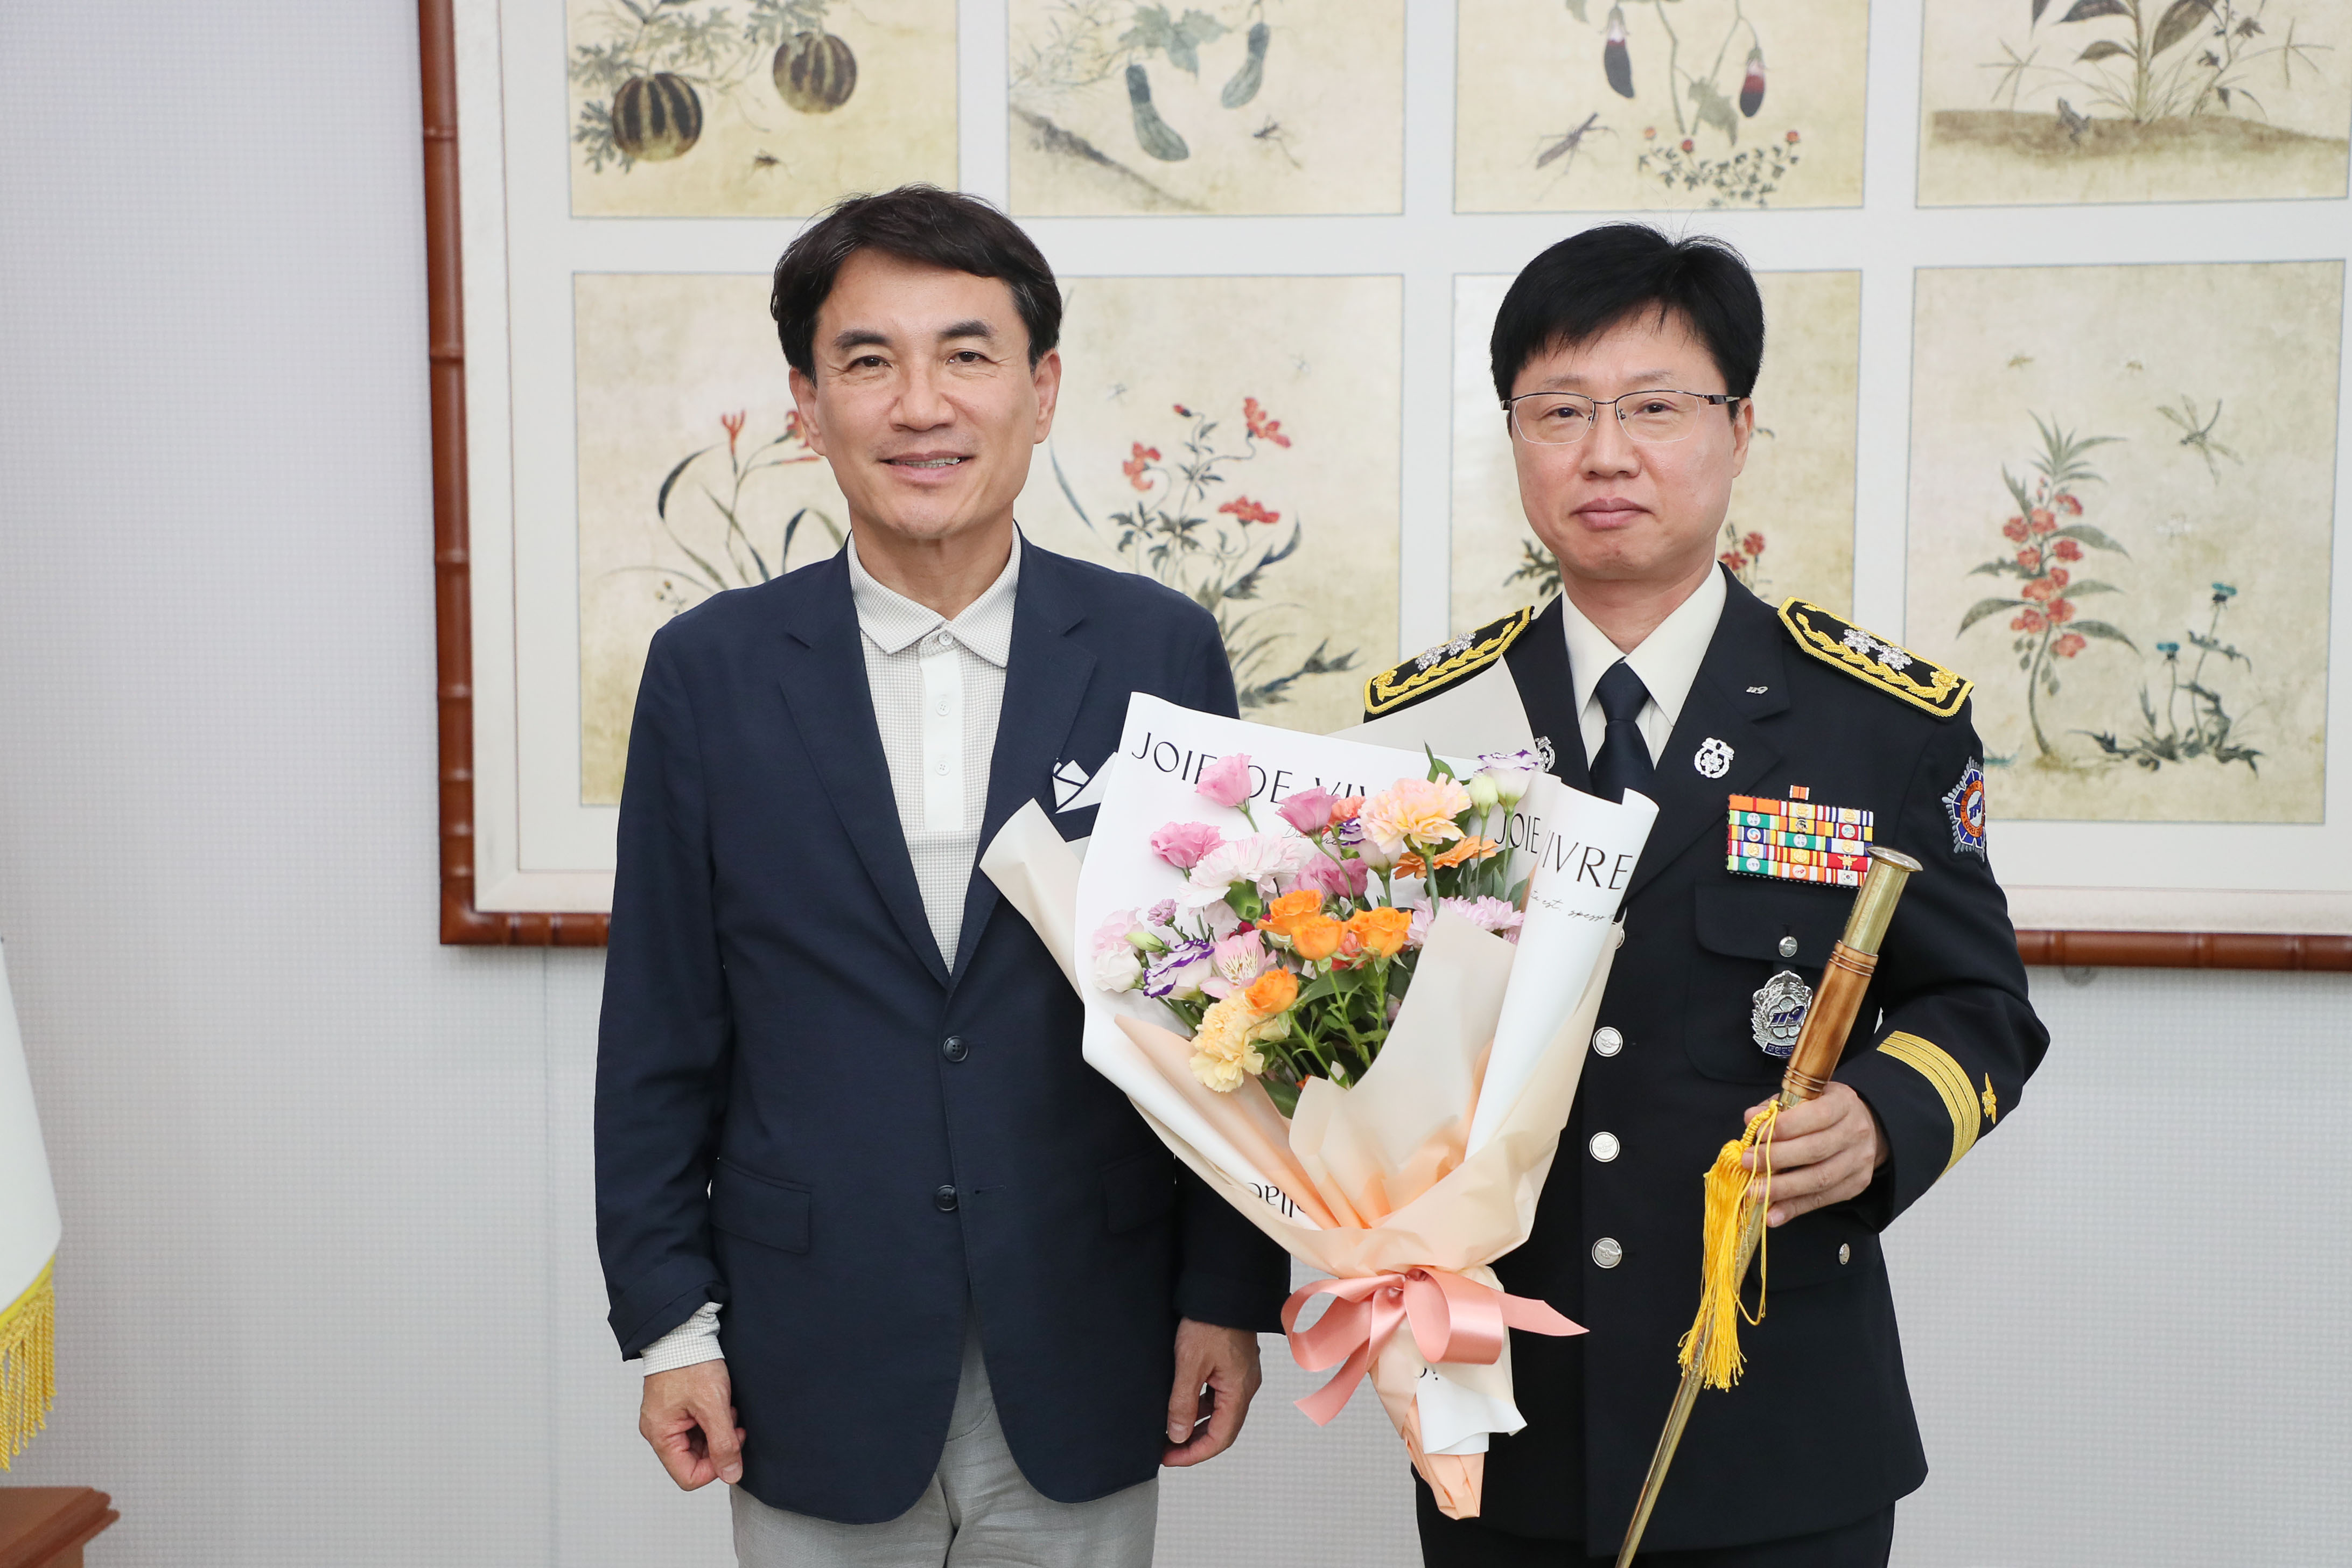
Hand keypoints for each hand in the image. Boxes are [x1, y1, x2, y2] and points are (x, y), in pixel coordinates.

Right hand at [640, 1360, 744, 1489]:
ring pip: (699, 1444)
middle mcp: (660, 1431)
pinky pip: (698, 1428)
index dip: (715, 1468)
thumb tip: (732, 1475)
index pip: (688, 1476)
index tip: (732, 1445)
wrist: (684, 1332)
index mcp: (661, 1435)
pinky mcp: (677, 1409)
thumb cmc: (691, 1363)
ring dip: (718, 1431)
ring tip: (726, 1408)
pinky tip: (721, 1403)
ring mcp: (668, 1420)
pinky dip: (713, 1420)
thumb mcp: (713, 1405)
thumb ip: (723, 1443)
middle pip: (695, 1461)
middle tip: (732, 1421)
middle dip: (719, 1444)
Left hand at [1162, 1319, 1261, 1466]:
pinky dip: (1199, 1406)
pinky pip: (1217, 1396)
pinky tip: (1180, 1406)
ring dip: (1195, 1425)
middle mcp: (1244, 1387)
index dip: (1193, 1454)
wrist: (1222, 1288)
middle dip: (1193, 1444)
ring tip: (1168, 1431)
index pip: (1220, 1438)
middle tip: (1165, 1451)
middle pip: (1222, 1429)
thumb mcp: (1190, 1363)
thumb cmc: (1209, 1322)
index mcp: (1239, 1391)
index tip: (1168, 1458)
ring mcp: (1239, 1376)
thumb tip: (1177, 1436)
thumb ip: (1183, 1402)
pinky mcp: (1231, 1365)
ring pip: (1219, 1412)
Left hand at [1739, 1082, 1888, 1227]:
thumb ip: (1778, 1107)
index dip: (1785, 1126)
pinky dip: (1795, 1208)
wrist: (1863, 1127)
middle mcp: (1855, 1132)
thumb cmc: (1823, 1111)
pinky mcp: (1856, 1184)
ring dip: (1783, 1189)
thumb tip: (1751, 1118)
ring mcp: (1858, 1161)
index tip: (1757, 1134)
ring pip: (1819, 1179)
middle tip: (1746, 1163)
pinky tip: (1773, 1214)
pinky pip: (1823, 1199)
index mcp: (1843, 1103)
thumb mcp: (1805, 1098)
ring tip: (1754, 1192)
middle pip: (1815, 1150)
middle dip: (1777, 1158)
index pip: (1816, 1115)